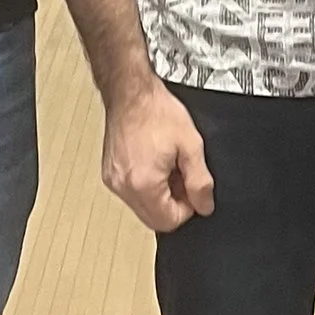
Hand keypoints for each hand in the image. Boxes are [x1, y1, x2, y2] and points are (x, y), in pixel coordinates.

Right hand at [101, 75, 213, 232]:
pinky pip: (131, 194)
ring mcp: (113, 180)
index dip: (188, 209)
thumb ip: (200, 182)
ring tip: (168, 166)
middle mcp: (123, 186)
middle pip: (154, 220)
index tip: (192, 188)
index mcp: (143, 184)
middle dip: (173, 204)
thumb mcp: (191, 146)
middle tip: (181, 176)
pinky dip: (146, 187)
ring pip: (142, 208)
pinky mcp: (110, 173)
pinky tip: (154, 163)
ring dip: (160, 196)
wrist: (131, 93)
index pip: (169, 222)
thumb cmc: (156, 111)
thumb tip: (205, 206)